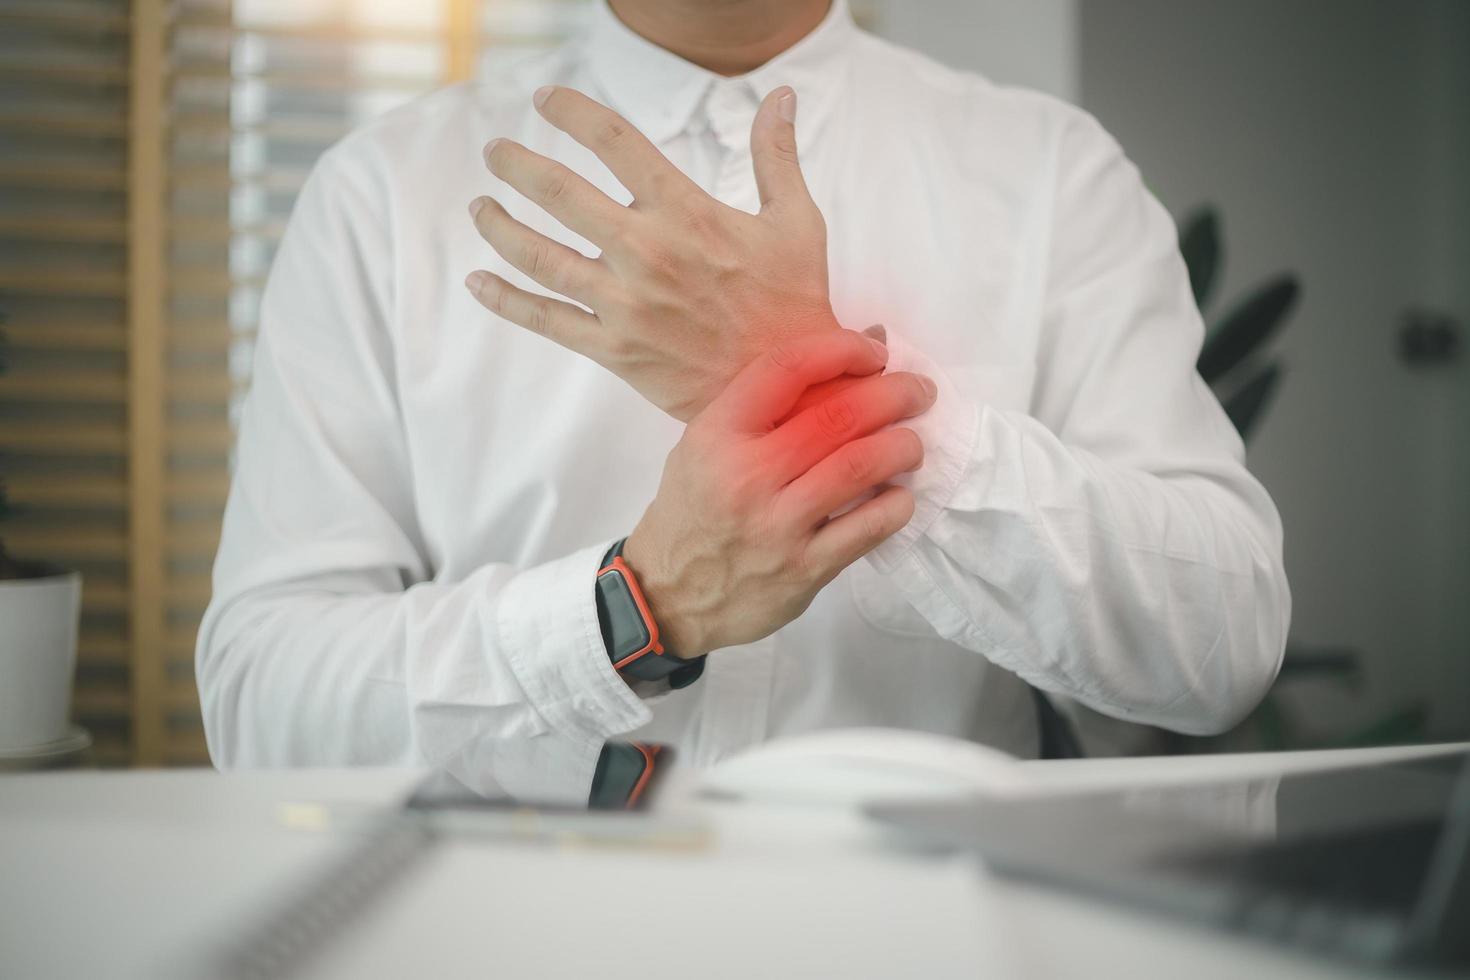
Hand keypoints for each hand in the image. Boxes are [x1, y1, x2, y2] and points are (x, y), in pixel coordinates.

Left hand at [466, 84, 837, 420]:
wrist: (790, 390)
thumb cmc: (794, 303)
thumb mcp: (796, 222)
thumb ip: (776, 155)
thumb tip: (779, 96)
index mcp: (686, 213)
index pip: (615, 143)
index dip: (573, 113)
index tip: (545, 100)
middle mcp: (646, 252)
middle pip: (559, 192)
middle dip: (517, 164)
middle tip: (496, 152)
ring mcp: (625, 304)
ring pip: (539, 255)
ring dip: (500, 226)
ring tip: (480, 207)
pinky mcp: (614, 350)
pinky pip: (545, 320)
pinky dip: (505, 300)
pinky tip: (477, 282)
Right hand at [621, 331, 936, 657]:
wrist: (669, 592)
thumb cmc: (696, 507)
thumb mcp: (707, 445)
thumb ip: (770, 405)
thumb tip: (861, 346)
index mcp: (719, 433)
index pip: (788, 368)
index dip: (843, 349)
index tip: (875, 352)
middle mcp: (747, 474)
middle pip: (838, 416)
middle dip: (893, 394)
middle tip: (918, 393)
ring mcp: (777, 525)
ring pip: (860, 466)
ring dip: (902, 446)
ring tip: (912, 444)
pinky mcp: (804, 568)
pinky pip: (868, 527)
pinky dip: (896, 503)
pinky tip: (900, 494)